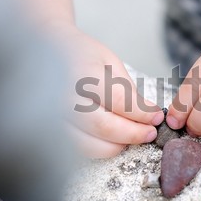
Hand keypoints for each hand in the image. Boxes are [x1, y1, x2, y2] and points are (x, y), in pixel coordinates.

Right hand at [57, 26, 163, 157]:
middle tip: (150, 133)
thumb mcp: (109, 62)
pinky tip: (114, 138)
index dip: (143, 114)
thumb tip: (148, 115)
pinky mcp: (51, 131)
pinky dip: (100, 147)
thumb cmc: (79, 55)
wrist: (43, 52)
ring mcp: (52, 117)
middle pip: (105, 127)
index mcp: (81, 75)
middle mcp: (63, 98)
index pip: (120, 102)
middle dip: (134, 134)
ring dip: (118, 145)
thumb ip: (126, 89)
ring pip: (90, 145)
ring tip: (134, 136)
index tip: (157, 116)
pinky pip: (79, 148)